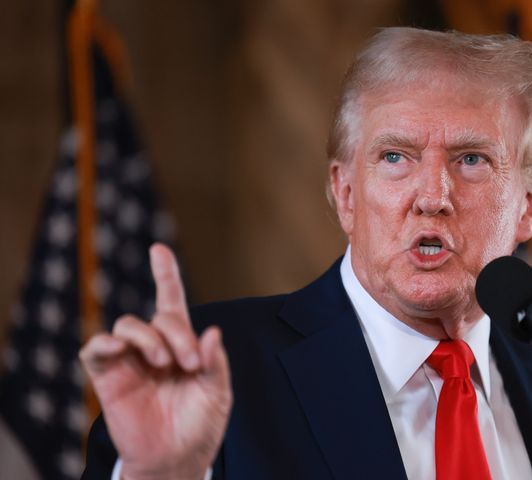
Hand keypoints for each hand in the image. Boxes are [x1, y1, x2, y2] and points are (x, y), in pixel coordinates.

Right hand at [80, 244, 231, 479]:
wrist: (177, 460)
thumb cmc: (199, 425)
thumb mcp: (217, 393)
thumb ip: (215, 362)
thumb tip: (212, 331)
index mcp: (182, 345)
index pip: (171, 302)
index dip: (165, 274)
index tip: (159, 249)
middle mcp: (154, 347)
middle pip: (158, 316)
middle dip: (178, 334)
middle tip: (190, 363)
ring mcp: (130, 361)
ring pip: (128, 325)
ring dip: (149, 338)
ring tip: (165, 363)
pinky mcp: (108, 377)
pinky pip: (96, 349)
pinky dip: (106, 343)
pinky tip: (122, 349)